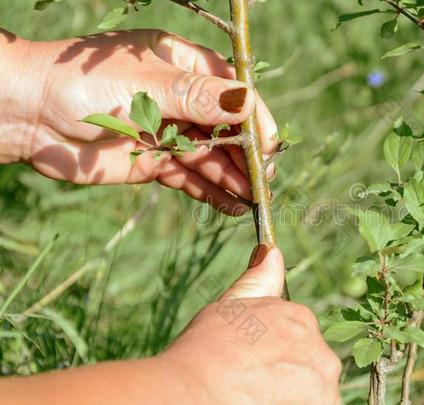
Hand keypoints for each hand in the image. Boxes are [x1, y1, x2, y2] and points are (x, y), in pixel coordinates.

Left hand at [0, 29, 277, 214]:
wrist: (28, 116)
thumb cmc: (82, 84)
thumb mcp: (146, 85)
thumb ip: (197, 97)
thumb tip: (247, 102)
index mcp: (183, 65)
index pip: (232, 89)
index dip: (255, 116)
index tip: (270, 143)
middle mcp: (181, 98)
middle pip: (227, 127)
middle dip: (247, 153)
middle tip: (265, 180)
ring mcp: (169, 131)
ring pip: (212, 156)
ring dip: (234, 177)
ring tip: (254, 200)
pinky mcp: (155, 161)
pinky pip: (191, 177)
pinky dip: (211, 192)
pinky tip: (232, 206)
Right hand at [160, 245, 342, 403]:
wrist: (194, 391)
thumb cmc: (205, 350)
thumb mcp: (230, 307)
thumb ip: (257, 281)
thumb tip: (272, 251)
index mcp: (299, 319)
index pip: (297, 340)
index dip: (273, 356)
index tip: (252, 366)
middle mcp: (319, 349)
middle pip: (308, 367)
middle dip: (286, 377)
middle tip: (253, 385)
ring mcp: (323, 383)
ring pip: (313, 393)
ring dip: (292, 396)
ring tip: (258, 397)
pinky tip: (267, 403)